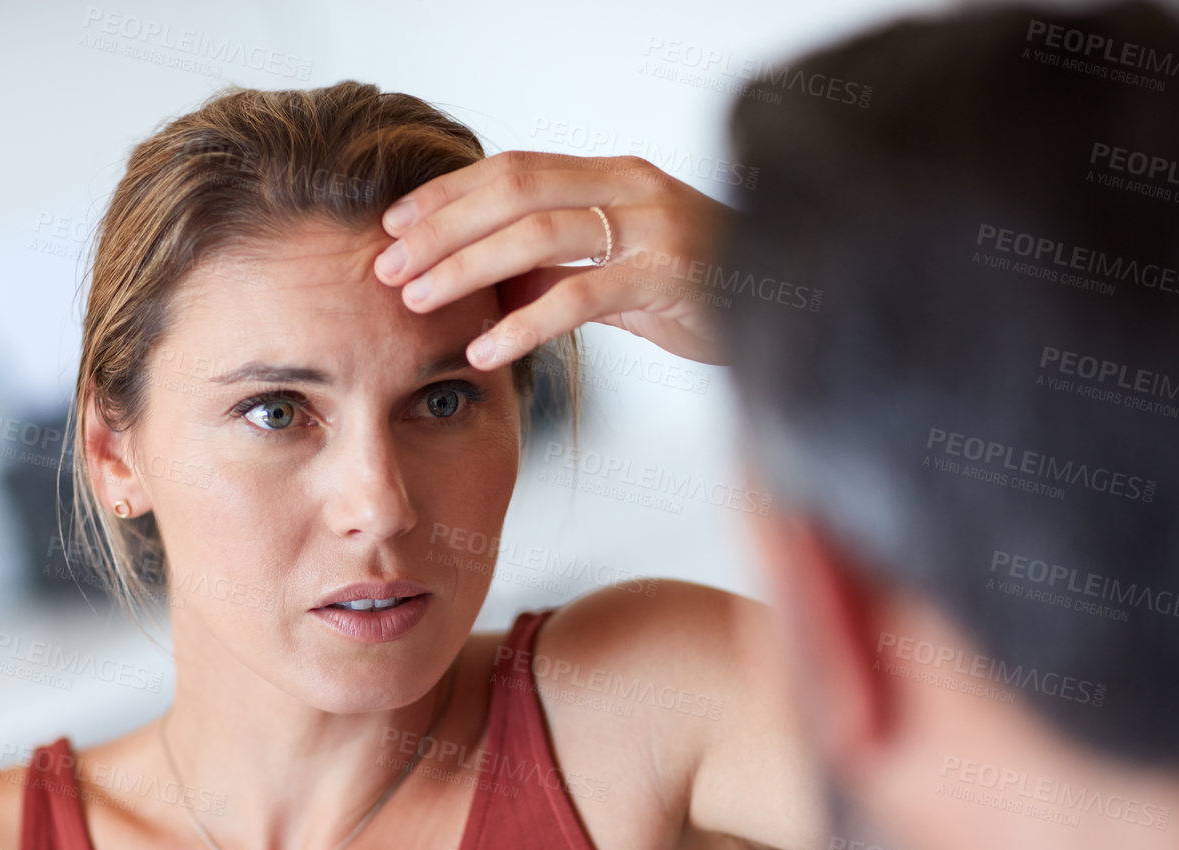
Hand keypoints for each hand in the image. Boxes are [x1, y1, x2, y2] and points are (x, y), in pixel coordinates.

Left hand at [373, 151, 733, 369]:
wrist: (791, 311)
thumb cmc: (701, 293)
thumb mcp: (622, 273)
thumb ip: (561, 270)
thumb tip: (487, 285)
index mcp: (614, 176)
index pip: (513, 169)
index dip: (447, 194)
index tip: (393, 225)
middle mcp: (632, 188)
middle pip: (514, 192)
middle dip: (441, 230)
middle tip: (387, 268)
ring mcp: (653, 228)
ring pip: (537, 235)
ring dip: (466, 270)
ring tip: (418, 304)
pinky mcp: (668, 277)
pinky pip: (581, 297)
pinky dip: (524, 324)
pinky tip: (487, 351)